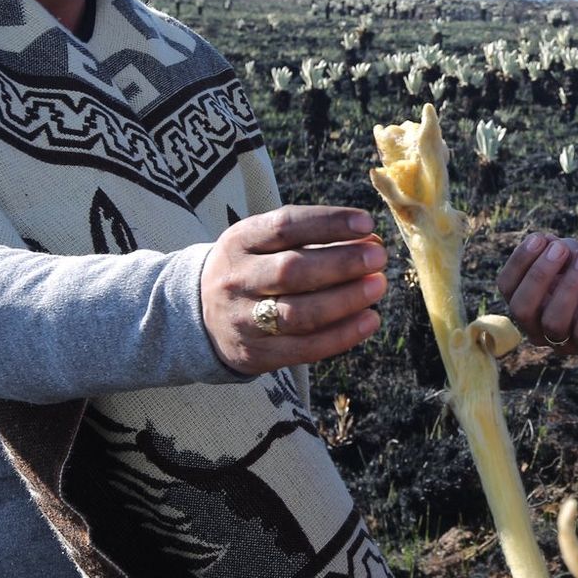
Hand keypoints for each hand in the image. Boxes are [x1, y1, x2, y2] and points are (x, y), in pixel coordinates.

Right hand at [201, 206, 385, 373]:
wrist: (199, 315)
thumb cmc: (253, 268)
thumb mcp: (266, 242)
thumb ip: (314, 239)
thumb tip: (371, 240)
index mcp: (240, 241)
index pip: (285, 226)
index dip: (328, 223)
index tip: (366, 223)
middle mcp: (237, 279)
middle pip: (292, 271)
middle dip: (341, 263)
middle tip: (378, 257)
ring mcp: (243, 320)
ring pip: (299, 313)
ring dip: (345, 300)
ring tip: (378, 286)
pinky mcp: (256, 354)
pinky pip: (304, 349)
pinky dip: (342, 335)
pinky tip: (370, 320)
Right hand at [497, 232, 577, 352]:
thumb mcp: (570, 253)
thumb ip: (554, 247)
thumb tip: (544, 242)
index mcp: (524, 301)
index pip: (506, 286)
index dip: (518, 261)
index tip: (539, 239)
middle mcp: (536, 327)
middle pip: (522, 309)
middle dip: (539, 275)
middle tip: (561, 249)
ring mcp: (561, 341)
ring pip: (553, 322)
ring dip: (569, 286)